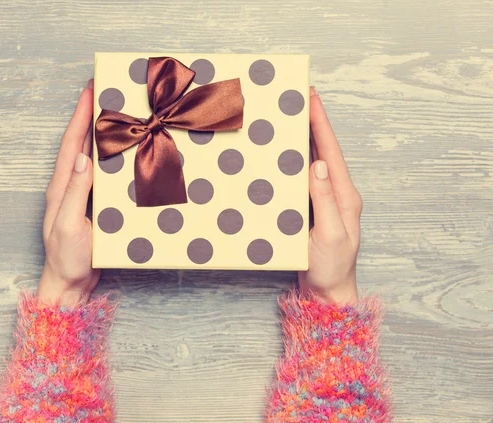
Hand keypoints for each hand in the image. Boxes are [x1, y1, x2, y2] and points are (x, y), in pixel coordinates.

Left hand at [37, 80, 100, 305]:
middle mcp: (70, 186)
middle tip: (106, 94)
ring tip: (117, 114)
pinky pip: (102, 176)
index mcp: (61, 187)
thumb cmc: (67, 259)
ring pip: (92, 157)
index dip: (80, 116)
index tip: (90, 90)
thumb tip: (83, 157)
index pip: (71, 144)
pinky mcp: (93, 206)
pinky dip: (111, 159)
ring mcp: (81, 196)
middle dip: (91, 116)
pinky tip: (123, 153)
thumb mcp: (68, 225)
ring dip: (102, 134)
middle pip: (81, 144)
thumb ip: (75, 192)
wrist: (70, 284)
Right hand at [298, 87, 362, 304]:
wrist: (327, 290)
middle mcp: (336, 193)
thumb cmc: (330, 267)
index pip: (331, 153)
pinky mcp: (312, 208)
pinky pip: (303, 178)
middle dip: (313, 122)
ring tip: (291, 116)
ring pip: (313, 161)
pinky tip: (284, 152)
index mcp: (345, 196)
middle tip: (299, 98)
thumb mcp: (329, 235)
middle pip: (324, 150)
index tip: (312, 99)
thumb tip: (319, 164)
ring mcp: (324, 200)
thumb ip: (325, 200)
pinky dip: (294, 160)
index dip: (321, 124)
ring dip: (303, 138)